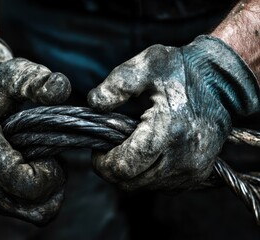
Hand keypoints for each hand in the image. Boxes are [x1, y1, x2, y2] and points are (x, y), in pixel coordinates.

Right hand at [0, 35, 70, 223]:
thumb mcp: (16, 73)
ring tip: (38, 161)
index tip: (49, 150)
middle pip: (32, 206)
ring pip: (29, 213)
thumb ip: (37, 81)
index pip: (26, 184)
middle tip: (46, 155)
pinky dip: (34, 194)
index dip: (50, 171)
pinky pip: (21, 210)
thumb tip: (62, 90)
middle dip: (50, 181)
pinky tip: (30, 169)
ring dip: (44, 190)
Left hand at [88, 35, 259, 190]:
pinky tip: (149, 153)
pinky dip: (148, 174)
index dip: (103, 162)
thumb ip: (118, 84)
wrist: (219, 82)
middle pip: (130, 182)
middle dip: (113, 168)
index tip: (99, 148)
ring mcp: (192, 169)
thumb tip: (94, 104)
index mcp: (167, 131)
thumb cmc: (180, 71)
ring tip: (131, 147)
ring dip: (131, 172)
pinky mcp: (198, 174)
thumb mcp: (148, 64)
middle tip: (111, 147)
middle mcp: (182, 157)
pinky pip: (162, 186)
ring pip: (144, 187)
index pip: (124, 167)